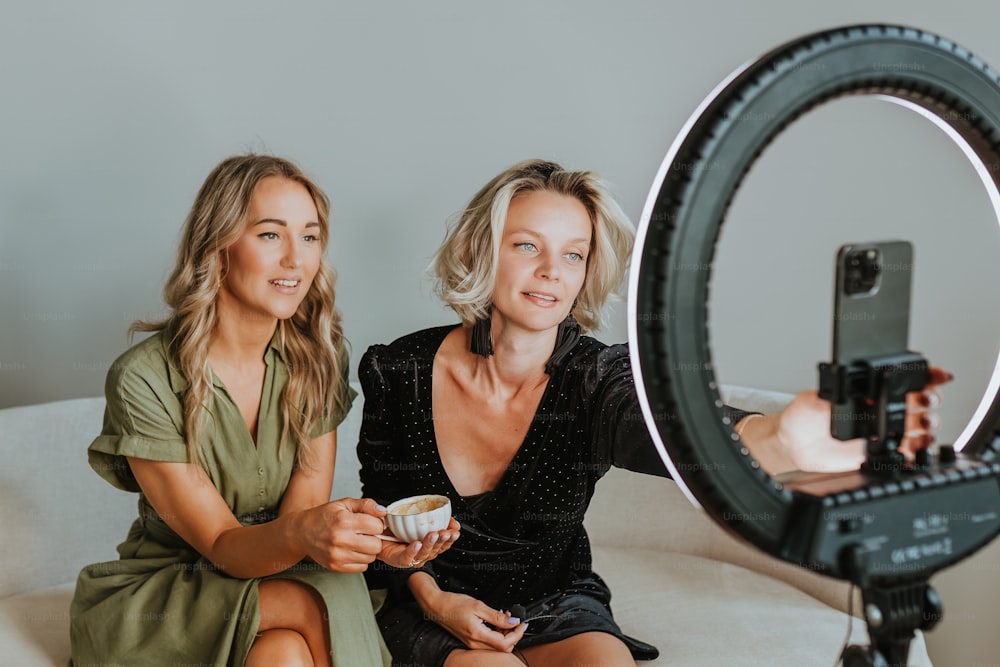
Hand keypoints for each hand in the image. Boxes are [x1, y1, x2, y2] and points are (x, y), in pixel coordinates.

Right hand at [292, 497, 385, 572]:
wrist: (301, 532)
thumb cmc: (323, 517)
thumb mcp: (344, 504)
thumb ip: (366, 505)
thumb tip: (383, 512)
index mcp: (345, 521)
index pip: (377, 527)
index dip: (376, 524)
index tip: (369, 523)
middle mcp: (341, 540)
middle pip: (376, 545)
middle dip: (374, 538)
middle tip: (365, 533)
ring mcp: (338, 556)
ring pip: (370, 558)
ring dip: (367, 550)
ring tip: (357, 541)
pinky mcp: (336, 567)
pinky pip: (361, 568)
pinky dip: (360, 560)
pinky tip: (351, 550)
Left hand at [377, 517, 460, 568]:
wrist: (378, 534)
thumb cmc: (397, 526)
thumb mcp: (416, 516)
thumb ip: (430, 513)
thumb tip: (446, 511)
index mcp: (430, 543)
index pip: (445, 540)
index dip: (451, 535)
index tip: (455, 527)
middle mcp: (423, 551)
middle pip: (438, 548)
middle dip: (444, 540)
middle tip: (447, 532)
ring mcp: (413, 557)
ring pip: (425, 553)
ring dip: (431, 544)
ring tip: (435, 534)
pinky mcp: (400, 560)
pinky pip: (408, 557)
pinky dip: (413, 551)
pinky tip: (417, 543)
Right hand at [421, 590, 526, 651]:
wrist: (437, 606)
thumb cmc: (454, 604)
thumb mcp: (478, 606)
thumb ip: (497, 616)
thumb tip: (513, 621)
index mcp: (478, 635)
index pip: (505, 643)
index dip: (517, 634)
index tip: (521, 623)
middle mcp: (475, 644)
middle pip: (502, 648)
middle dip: (512, 634)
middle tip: (513, 619)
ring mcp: (472, 644)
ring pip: (496, 647)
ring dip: (504, 634)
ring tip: (503, 618)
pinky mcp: (470, 641)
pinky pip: (488, 643)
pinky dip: (496, 635)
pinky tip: (495, 622)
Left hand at [774, 366, 952, 471]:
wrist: (796, 445)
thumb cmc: (803, 418)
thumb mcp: (808, 402)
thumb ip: (819, 398)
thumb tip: (824, 395)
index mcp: (870, 391)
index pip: (905, 378)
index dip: (927, 375)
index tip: (937, 375)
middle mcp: (882, 409)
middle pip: (922, 401)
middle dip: (931, 399)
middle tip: (925, 401)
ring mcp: (884, 431)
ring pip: (922, 426)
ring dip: (929, 425)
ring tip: (922, 424)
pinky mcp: (882, 452)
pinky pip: (910, 453)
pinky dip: (919, 452)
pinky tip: (915, 448)